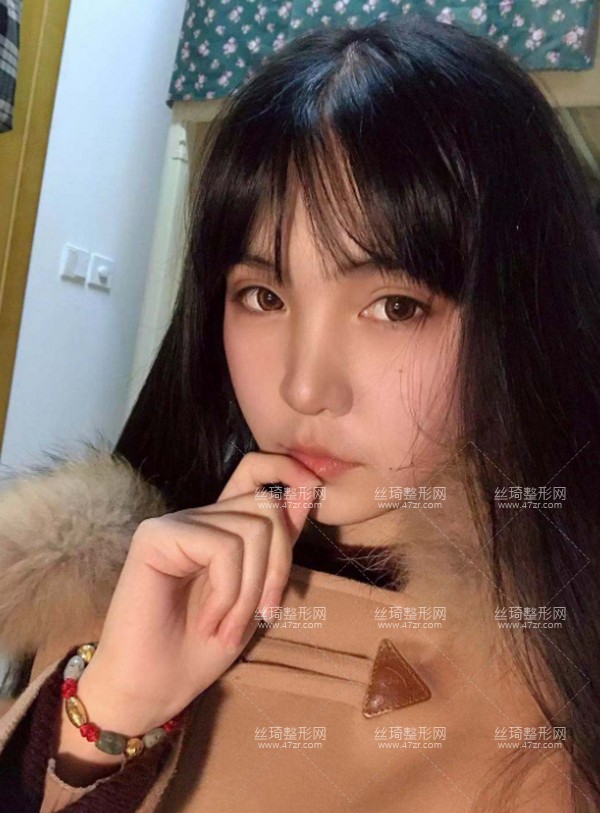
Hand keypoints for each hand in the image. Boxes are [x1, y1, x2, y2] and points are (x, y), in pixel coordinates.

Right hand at [77, 451, 321, 733]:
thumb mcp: (257, 594)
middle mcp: (197, 516)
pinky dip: (228, 595)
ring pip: (253, 530)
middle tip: (261, 616)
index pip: (256, 469)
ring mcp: (174, 523)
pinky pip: (223, 549)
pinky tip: (208, 623)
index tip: (315, 492)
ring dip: (250, 593)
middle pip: (267, 506)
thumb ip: (278, 544)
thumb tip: (310, 490)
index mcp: (220, 525)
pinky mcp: (156, 536)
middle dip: (278, 565)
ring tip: (228, 629)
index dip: (288, 470)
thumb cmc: (200, 650)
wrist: (150, 692)